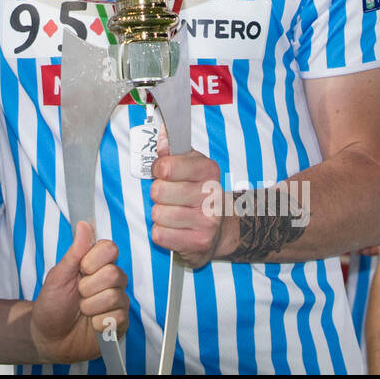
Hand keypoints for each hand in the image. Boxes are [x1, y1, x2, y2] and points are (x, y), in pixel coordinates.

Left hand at [30, 221, 129, 363]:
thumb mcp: (58, 275)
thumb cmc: (52, 304)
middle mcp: (111, 280)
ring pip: (114, 296)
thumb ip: (75, 252)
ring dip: (90, 306)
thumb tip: (84, 224)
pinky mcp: (121, 322)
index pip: (111, 248)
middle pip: (114, 273)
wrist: (49, 337)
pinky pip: (117, 318)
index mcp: (96, 264)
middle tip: (78, 294)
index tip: (81, 269)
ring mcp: (117, 301)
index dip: (95, 260)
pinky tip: (91, 324)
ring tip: (82, 310)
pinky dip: (97, 323)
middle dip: (88, 287)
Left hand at [149, 143, 230, 268]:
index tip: (163, 172)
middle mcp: (212, 196)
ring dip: (160, 214)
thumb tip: (162, 135)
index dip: (159, 169)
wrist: (221, 229)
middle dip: (158, 194)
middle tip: (169, 197)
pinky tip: (175, 229)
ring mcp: (207, 222)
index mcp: (209, 172)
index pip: (167, 166)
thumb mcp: (191, 166)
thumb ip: (173, 150)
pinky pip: (160, 235)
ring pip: (158, 214)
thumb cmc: (199, 193)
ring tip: (174, 213)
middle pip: (159, 191)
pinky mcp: (198, 243)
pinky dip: (162, 233)